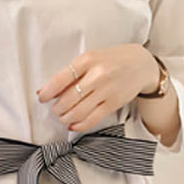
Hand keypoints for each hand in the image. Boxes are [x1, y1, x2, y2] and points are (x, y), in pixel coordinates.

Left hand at [36, 43, 158, 132]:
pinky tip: (73, 125)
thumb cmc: (112, 60)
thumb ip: (74, 72)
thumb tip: (51, 90)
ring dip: (65, 118)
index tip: (42, 98)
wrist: (141, 64)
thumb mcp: (92, 58)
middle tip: (55, 109)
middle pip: (68, 99)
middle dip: (57, 108)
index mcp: (87, 60)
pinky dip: (78, 125)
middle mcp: (97, 75)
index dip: (48, 92)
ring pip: (77, 111)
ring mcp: (106, 90)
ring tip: (63, 117)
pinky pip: (91, 119)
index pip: (60, 79)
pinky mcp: (113, 103)